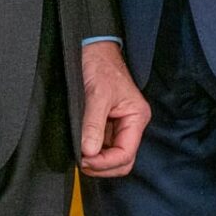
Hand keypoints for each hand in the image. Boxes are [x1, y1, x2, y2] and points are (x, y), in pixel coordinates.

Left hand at [78, 41, 149, 177]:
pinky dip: (92, 151)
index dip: (105, 163)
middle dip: (102, 166)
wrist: (93, 49)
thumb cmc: (101, 66)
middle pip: (122, 160)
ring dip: (97, 161)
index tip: (84, 159)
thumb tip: (88, 152)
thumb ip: (93, 125)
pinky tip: (81, 148)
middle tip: (81, 161)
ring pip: (112, 156)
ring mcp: (120, 125)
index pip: (125, 154)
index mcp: (136, 118)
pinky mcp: (108, 123)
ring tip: (79, 155)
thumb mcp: (96, 95)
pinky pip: (103, 145)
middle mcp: (131, 124)